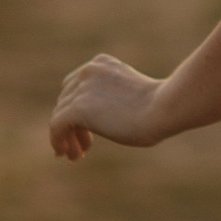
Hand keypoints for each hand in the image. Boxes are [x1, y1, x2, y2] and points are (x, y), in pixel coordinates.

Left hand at [50, 54, 166, 159]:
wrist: (163, 109)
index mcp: (102, 63)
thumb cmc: (160, 108)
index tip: (88, 132)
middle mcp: (88, 71)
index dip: (77, 110)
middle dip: (72, 125)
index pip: (77, 87)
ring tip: (75, 156)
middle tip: (83, 148)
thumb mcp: (134, 95)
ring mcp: (81, 89)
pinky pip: (56, 126)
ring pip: (60, 115)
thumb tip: (106, 119)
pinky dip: (57, 141)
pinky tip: (64, 155)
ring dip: (66, 137)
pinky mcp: (77, 108)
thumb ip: (115, 99)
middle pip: (65, 100)